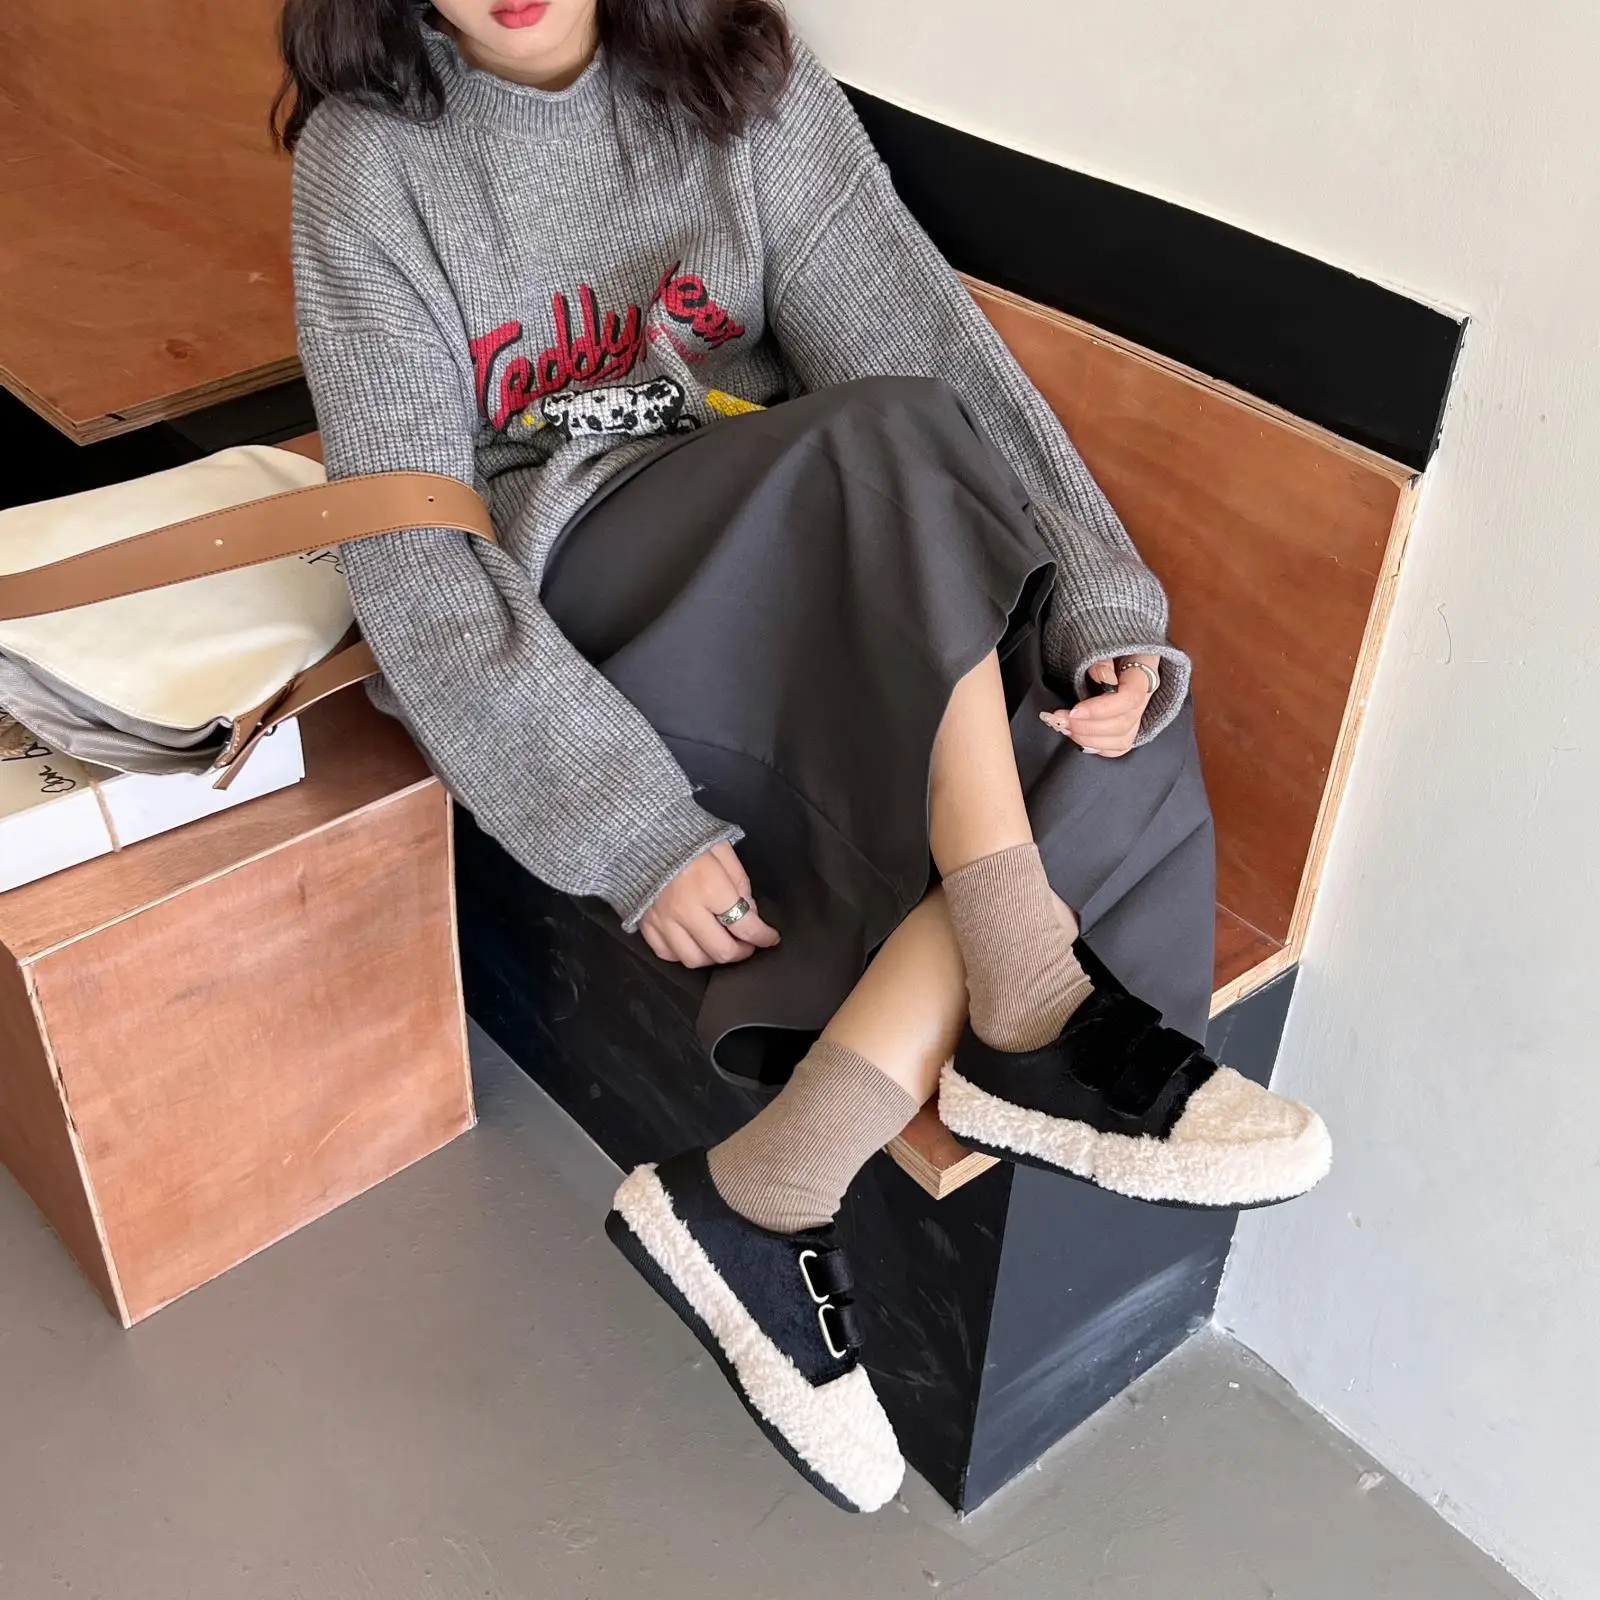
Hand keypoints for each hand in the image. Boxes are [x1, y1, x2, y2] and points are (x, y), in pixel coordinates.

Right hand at [638, 842, 780, 967]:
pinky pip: (666, 954)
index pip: (745, 926)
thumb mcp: (722, 849)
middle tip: (748, 944)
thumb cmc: (684, 836)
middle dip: (742, 952)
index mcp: (709, 887)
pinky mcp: (645, 924)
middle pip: (721, 951)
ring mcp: (662, 920)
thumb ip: (739, 882)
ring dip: (713, 957)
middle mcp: (685, 910)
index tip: (770, 937)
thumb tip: (750, 912)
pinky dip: (683, 953)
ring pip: (694, 960)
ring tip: (722, 943)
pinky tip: (693, 942)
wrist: (639, 832)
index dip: (763, 936)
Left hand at [1039, 654, 1159, 758]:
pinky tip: (1077, 738)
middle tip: (1060, 719)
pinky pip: (1117, 747)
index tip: (1075, 710)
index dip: (1101, 709)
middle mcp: (1145, 697)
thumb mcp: (1103, 641)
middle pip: (1123, 723)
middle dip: (1087, 726)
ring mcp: (1139, 714)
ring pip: (1121, 739)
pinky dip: (1096, 747)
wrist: (1116, 647)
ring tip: (1064, 727)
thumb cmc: (1108, 643)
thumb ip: (1102, 658)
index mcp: (1143, 673)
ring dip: (1088, 738)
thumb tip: (1103, 676)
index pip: (1130, 698)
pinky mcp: (1128, 726)